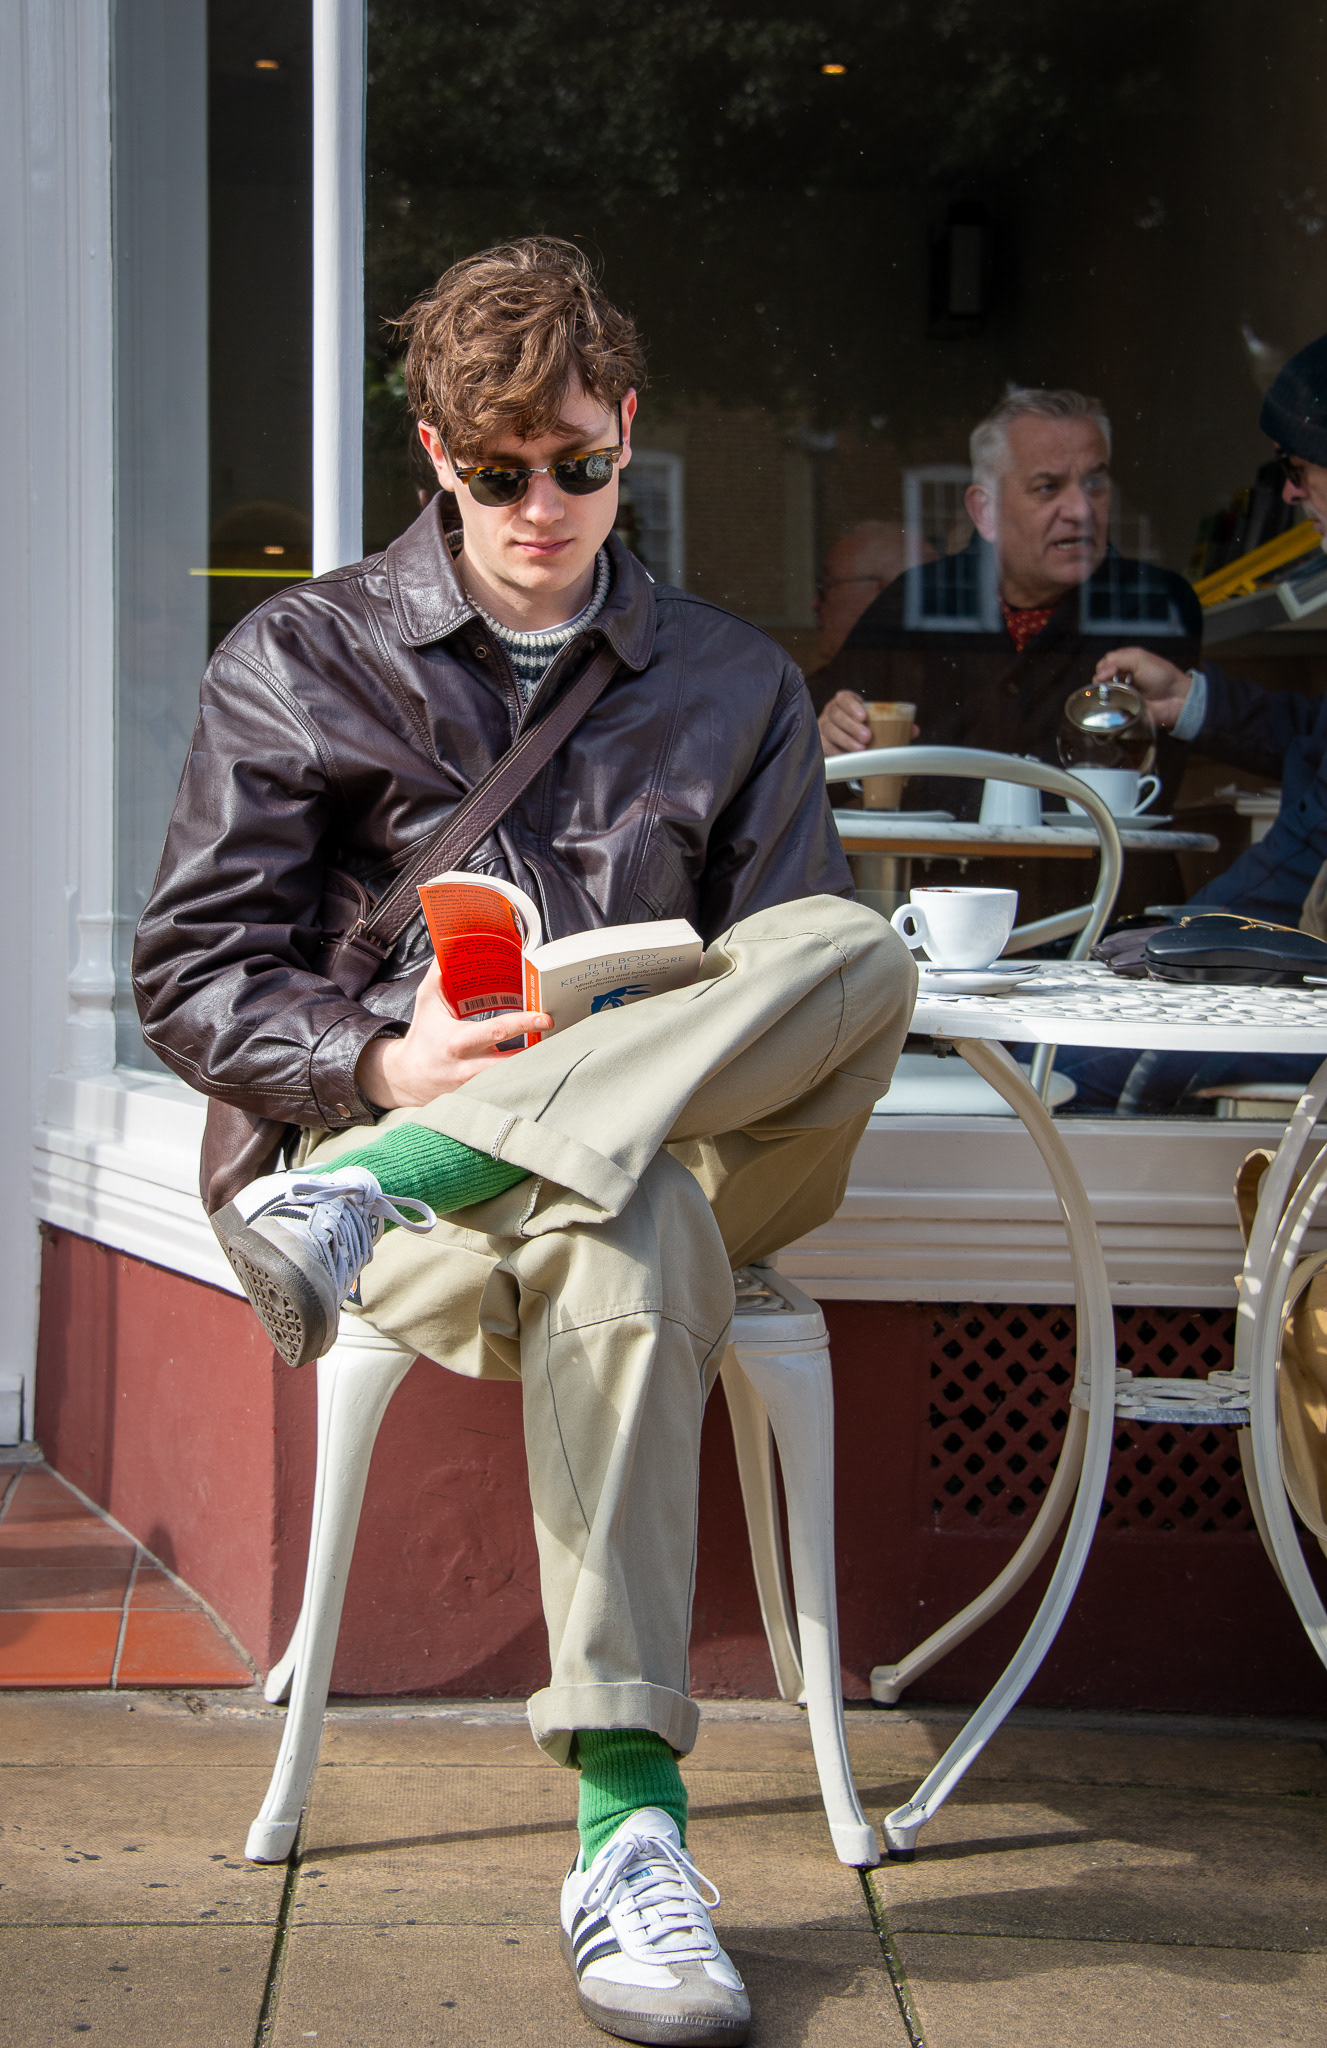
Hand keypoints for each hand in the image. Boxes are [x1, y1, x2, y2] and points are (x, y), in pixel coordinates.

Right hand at [355, 959, 551, 1109]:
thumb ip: (440, 973)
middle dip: (540, 1053)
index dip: (524, 1024)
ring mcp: (478, 1086)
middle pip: (514, 1063)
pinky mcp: (483, 1096)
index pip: (497, 1031)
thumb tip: (451, 945)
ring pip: (514, 1080)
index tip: (546, 1017)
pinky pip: (509, 1089)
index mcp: (459, 1041)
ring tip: (559, 1053)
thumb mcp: (427, 1001)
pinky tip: (543, 1070)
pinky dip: (525, 1080)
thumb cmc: (422, 1036)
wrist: (407, 1077)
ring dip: (536, 1068)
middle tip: (565, 1039)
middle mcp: (470, 1067)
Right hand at [818, 690, 872, 754]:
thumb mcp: (868, 716)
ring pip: (830, 730)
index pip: (844, 699)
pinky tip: (849, 756)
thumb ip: (877, 716)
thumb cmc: (862, 726)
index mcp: (842, 701)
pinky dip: (838, 752)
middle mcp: (830, 711)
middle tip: (867, 736)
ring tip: (861, 749)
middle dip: (852, 727)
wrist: (847, 739)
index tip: (863, 717)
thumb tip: (895, 723)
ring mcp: (823, 726)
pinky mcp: (820, 742)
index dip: (852, 707)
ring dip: (846, 740)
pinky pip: (826, 746)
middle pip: (837, 715)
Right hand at [1091, 647, 1193, 729]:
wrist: (1175, 699)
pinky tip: (1110, 705)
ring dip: (1103, 693)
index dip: (1104, 666)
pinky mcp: (1122, 711)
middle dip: (1101, 679)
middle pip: (1100, 677)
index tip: (1109, 673)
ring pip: (1101, 693)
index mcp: (1126, 663)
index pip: (1105, 662)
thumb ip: (1118, 660)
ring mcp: (1120, 695)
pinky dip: (1106, 707)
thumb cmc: (1160, 676)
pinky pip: (1107, 709)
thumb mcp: (1139, 659)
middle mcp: (1121, 678)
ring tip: (1111, 695)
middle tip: (1110, 684)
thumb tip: (1098, 674)